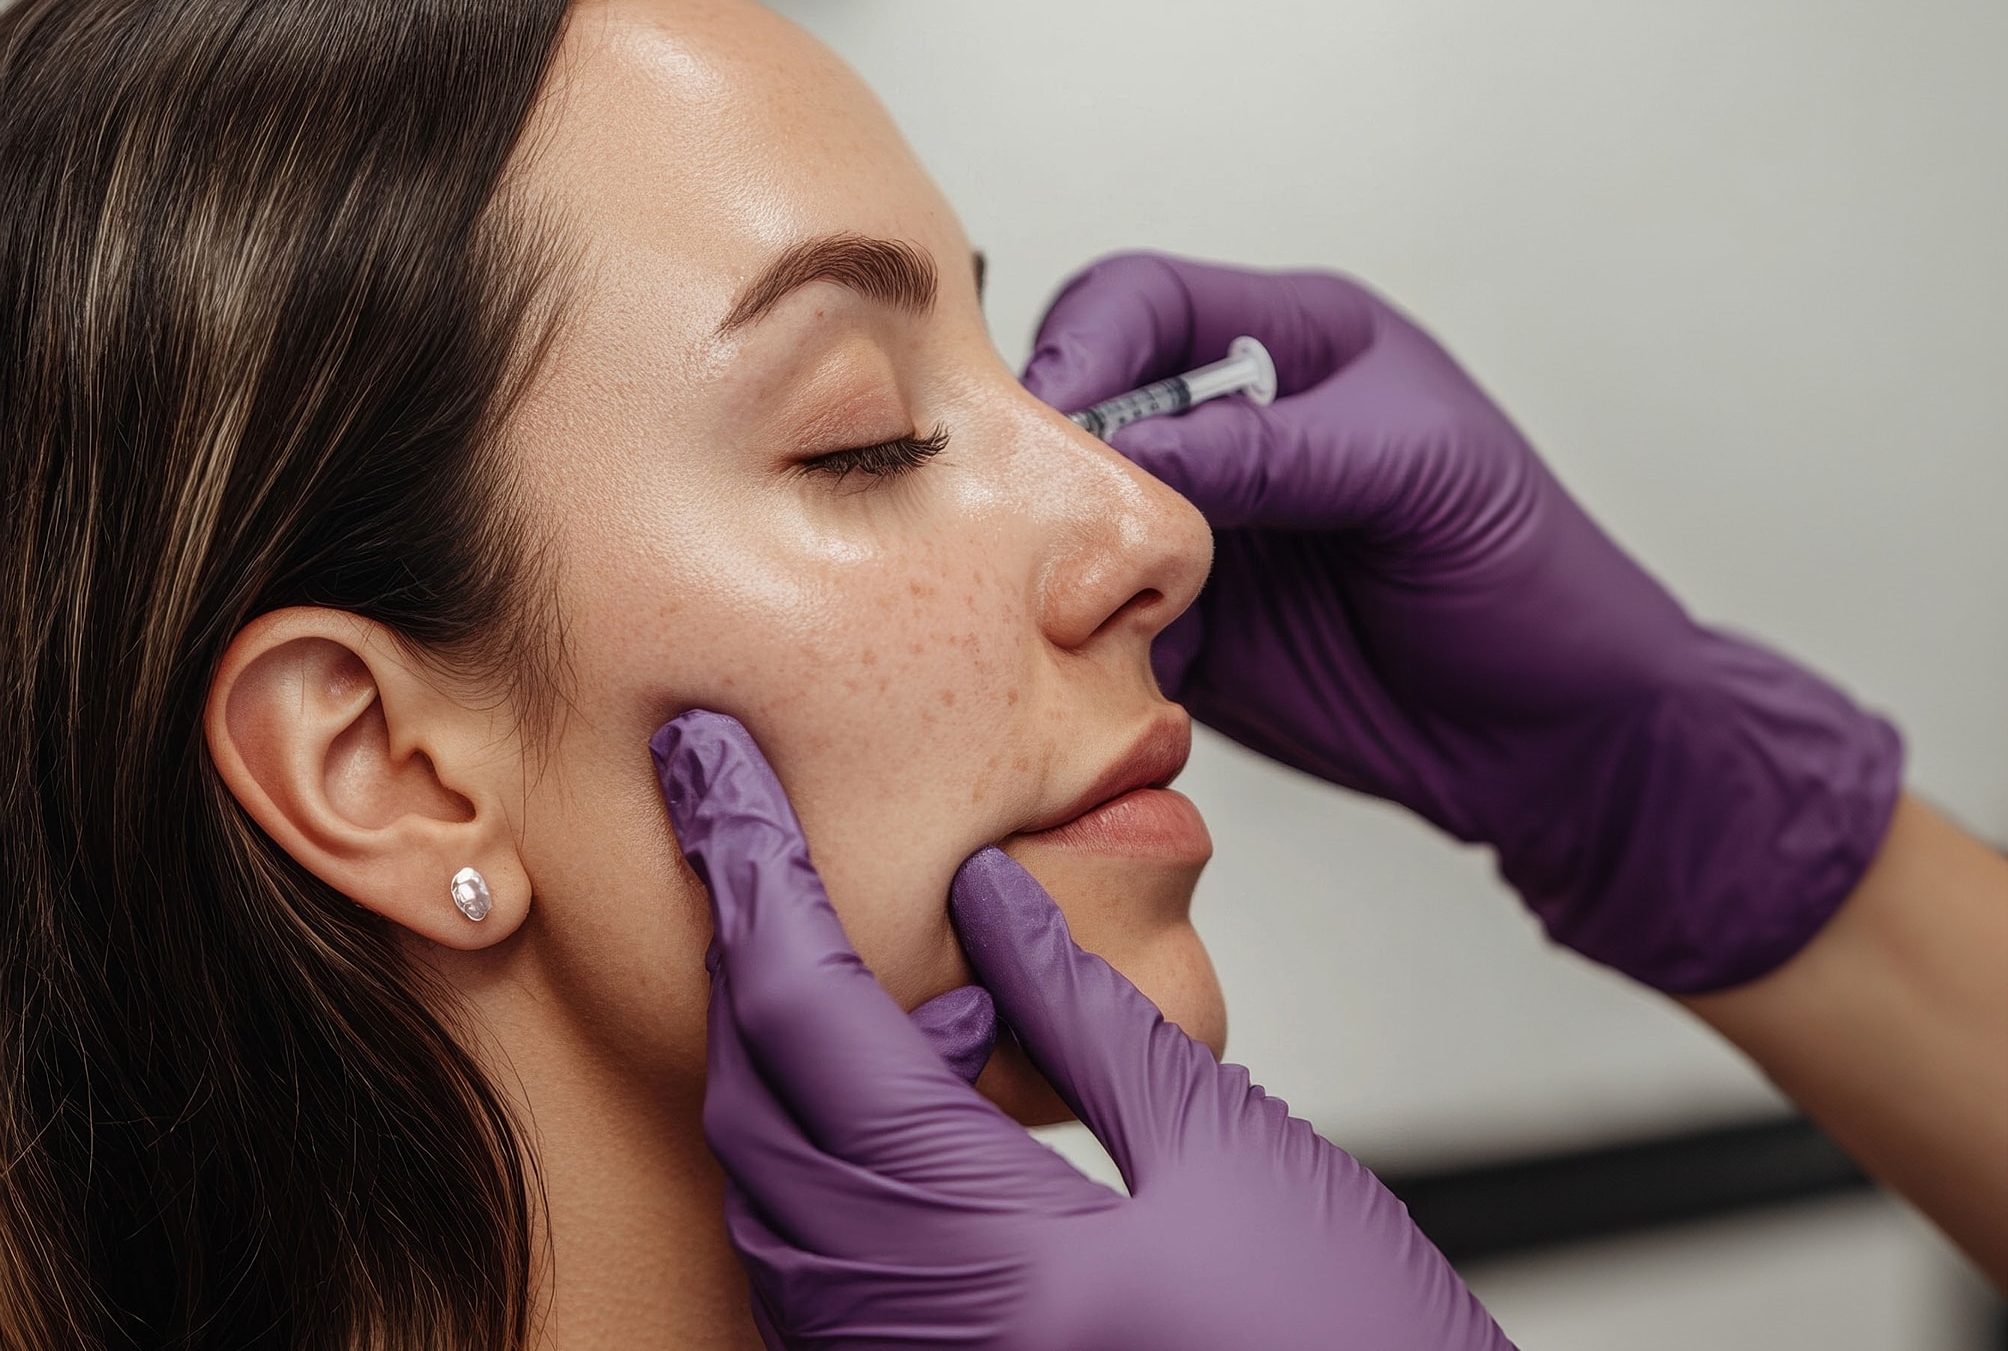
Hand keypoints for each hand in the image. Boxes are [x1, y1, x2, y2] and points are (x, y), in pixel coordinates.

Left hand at [651, 708, 1509, 1350]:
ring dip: (790, 1071)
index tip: (710, 768)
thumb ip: (1083, 1012)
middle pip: (752, 1113)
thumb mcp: (1230, 1151)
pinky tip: (923, 1110)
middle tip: (753, 844)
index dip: (754, 876)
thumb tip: (983, 889)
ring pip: (768, 1202)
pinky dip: (832, 1169)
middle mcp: (917, 1339)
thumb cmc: (1351, 1342)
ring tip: (914, 995)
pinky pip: (818, 1276)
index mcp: (996, 1259)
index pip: (814, 1025)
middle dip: (745, 962)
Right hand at [1024, 253, 1903, 992]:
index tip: (1055, 407)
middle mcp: (1228, 430)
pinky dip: (1081, 636)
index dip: (1087, 343)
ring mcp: (1198, 530)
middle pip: (1081, 400)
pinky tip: (1108, 658)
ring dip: (1054, 546)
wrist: (1557, 738)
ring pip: (1068, 512)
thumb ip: (1273, 451)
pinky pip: (1091, 617)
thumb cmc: (1526, 576)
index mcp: (1290, 348)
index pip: (1143, 303)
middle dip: (1050, 446)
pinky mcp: (1181, 630)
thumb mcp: (1417, 475)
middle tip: (1039, 502)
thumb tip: (1131, 442)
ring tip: (1076, 591)